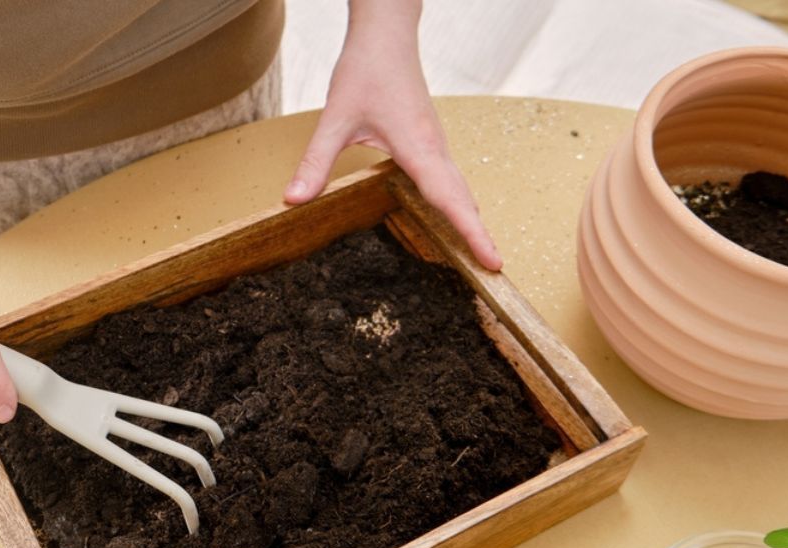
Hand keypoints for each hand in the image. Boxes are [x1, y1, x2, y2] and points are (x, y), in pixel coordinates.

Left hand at [284, 0, 502, 270]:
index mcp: (419, 148)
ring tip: (481, 254)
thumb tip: (292, 201)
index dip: (472, 232)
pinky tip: (450, 217)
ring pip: (459, 189)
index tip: (494, 261)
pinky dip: (457, 203)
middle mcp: (435, 149)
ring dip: (470, 220)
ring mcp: (436, 145)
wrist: (386, 35)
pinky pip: (449, 179)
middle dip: (480, 235)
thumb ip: (315, 163)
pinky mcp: (430, 141)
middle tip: (494, 271)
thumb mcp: (335, 119)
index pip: (450, 199)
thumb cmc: (365, 71)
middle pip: (463, 200)